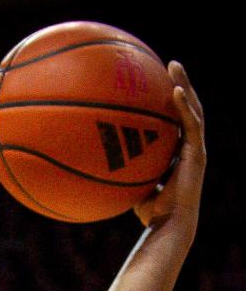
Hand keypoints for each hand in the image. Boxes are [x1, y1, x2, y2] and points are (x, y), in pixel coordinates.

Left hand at [134, 62, 204, 231]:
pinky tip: (176, 92)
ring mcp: (195, 148)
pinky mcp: (197, 154)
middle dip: (180, 83)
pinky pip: (192, 125)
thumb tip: (94, 164)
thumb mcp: (131, 185)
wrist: (168, 225)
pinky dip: (184, 107)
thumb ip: (121, 171)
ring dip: (185, 86)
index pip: (175, 119)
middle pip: (186, 108)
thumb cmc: (148, 211)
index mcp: (177, 151)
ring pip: (193, 110)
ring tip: (174, 66)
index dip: (170, 100)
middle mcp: (189, 146)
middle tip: (169, 64)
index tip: (158, 81)